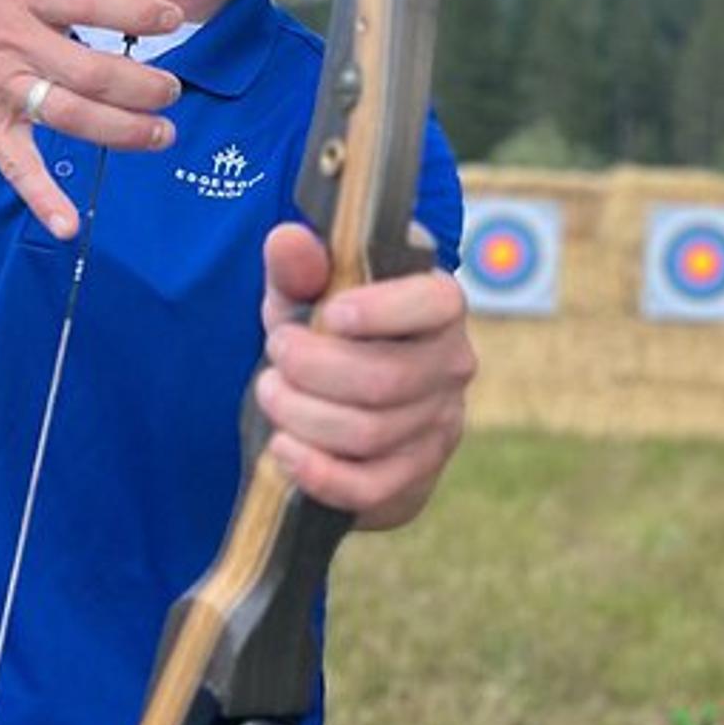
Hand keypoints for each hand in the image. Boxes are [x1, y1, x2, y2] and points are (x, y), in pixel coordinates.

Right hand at [0, 0, 184, 237]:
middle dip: (141, 86)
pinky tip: (71, 225)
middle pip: (91, 70)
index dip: (136, 11)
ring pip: (69, 116)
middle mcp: (15, 42)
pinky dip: (42, 196)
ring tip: (161, 136)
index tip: (174, 17)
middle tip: (173, 93)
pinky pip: (17, 165)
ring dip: (120, 133)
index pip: (90, 1)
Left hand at [256, 221, 476, 528]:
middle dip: (312, 368)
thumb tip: (287, 239)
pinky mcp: (415, 474)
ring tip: (271, 392)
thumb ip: (299, 264)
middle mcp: (452, 363)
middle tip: (275, 353)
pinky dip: (315, 471)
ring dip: (302, 415)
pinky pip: (368, 485)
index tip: (330, 314)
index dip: (383, 311)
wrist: (340, 401)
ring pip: (369, 433)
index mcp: (439, 305)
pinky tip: (283, 447)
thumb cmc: (329, 333)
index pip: (435, 304)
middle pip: (386, 379)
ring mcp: (440, 424)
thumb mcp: (307, 293)